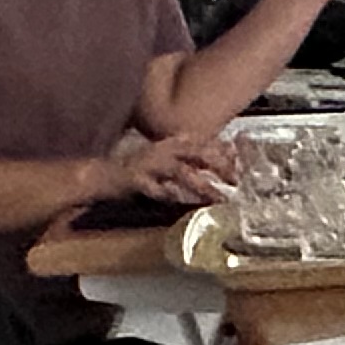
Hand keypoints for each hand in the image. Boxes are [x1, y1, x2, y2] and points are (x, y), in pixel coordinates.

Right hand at [101, 129, 229, 207]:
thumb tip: (229, 153)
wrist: (102, 176)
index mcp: (172, 143)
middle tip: (236, 180)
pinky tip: (178, 202)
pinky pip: (154, 188)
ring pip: (180, 172)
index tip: (243, 163)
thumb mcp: (173, 161)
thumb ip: (198, 158)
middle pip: (197, 152)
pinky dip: (166, 194)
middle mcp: (163, 149)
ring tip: (217, 199)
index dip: (225, 151)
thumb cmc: (142, 170)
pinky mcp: (134, 179)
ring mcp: (148, 164)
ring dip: (201, 186)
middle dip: (219, 165)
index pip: (204, 142)